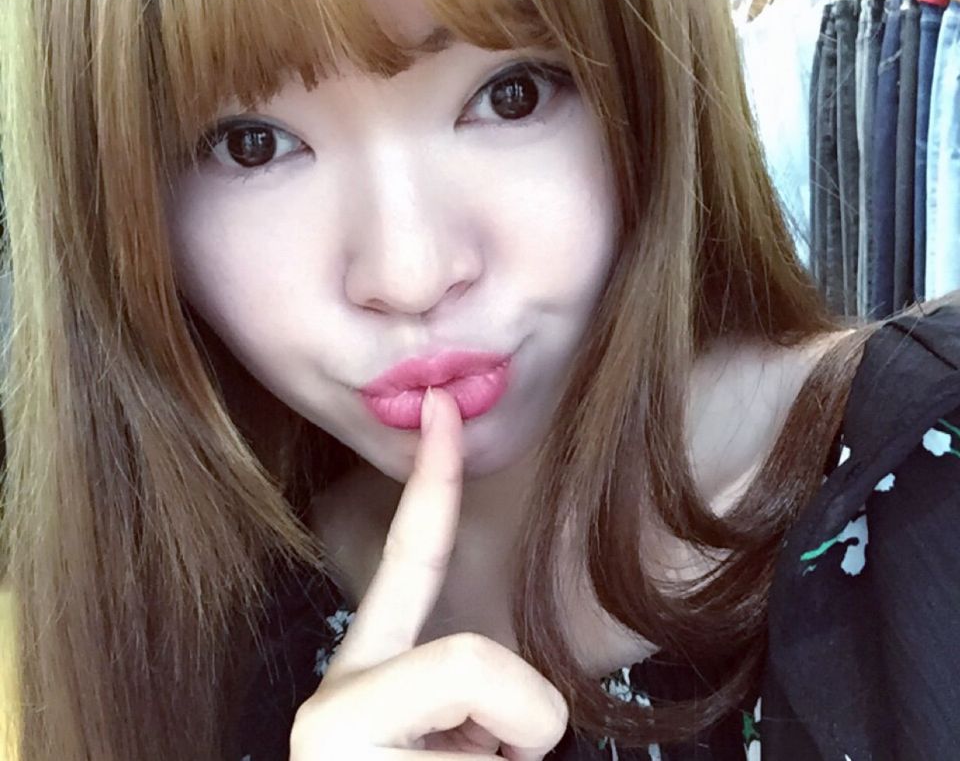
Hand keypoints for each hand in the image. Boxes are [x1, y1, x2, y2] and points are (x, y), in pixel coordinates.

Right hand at [289, 386, 568, 759]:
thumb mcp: (457, 741)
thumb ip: (468, 689)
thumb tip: (517, 713)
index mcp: (365, 676)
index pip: (409, 559)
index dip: (432, 481)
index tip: (443, 408)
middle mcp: (333, 695)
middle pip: (472, 656)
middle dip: (525, 713)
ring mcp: (331, 731)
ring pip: (506, 709)